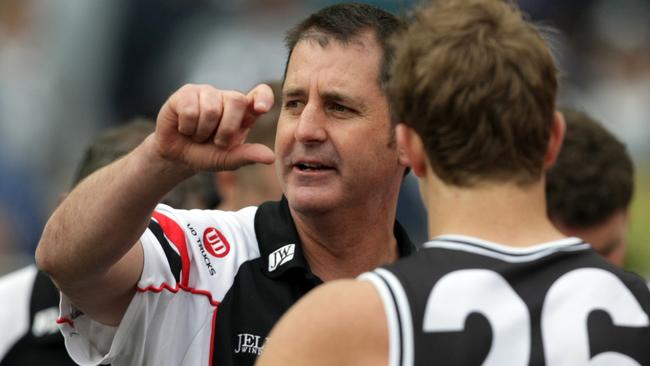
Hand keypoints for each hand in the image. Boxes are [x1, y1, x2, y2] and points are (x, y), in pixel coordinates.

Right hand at [153, 83, 275, 171]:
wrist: (177, 156)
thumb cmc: (206, 154)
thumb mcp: (228, 159)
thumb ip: (248, 156)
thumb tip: (270, 157)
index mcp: (244, 112)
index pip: (261, 93)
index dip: (264, 97)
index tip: (261, 109)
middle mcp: (228, 98)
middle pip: (237, 100)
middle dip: (226, 129)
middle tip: (216, 142)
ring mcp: (207, 92)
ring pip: (211, 109)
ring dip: (202, 132)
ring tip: (198, 135)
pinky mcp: (187, 92)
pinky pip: (190, 109)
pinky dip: (187, 127)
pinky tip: (184, 128)